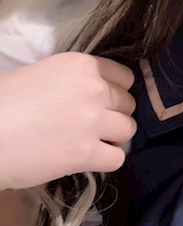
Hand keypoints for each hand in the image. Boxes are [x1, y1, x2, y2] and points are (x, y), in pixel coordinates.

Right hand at [0, 52, 136, 189]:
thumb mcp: (42, 74)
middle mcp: (95, 89)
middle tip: (94, 125)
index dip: (115, 91)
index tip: (104, 102)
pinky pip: (117, 158)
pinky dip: (106, 160)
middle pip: (128, 103)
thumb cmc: (3, 101)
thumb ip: (73, 82)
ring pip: (128, 129)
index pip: (124, 77)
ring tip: (93, 142)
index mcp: (82, 65)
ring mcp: (93, 121)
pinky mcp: (86, 153)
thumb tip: (90, 95)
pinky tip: (89, 159)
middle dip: (115, 114)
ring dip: (114, 137)